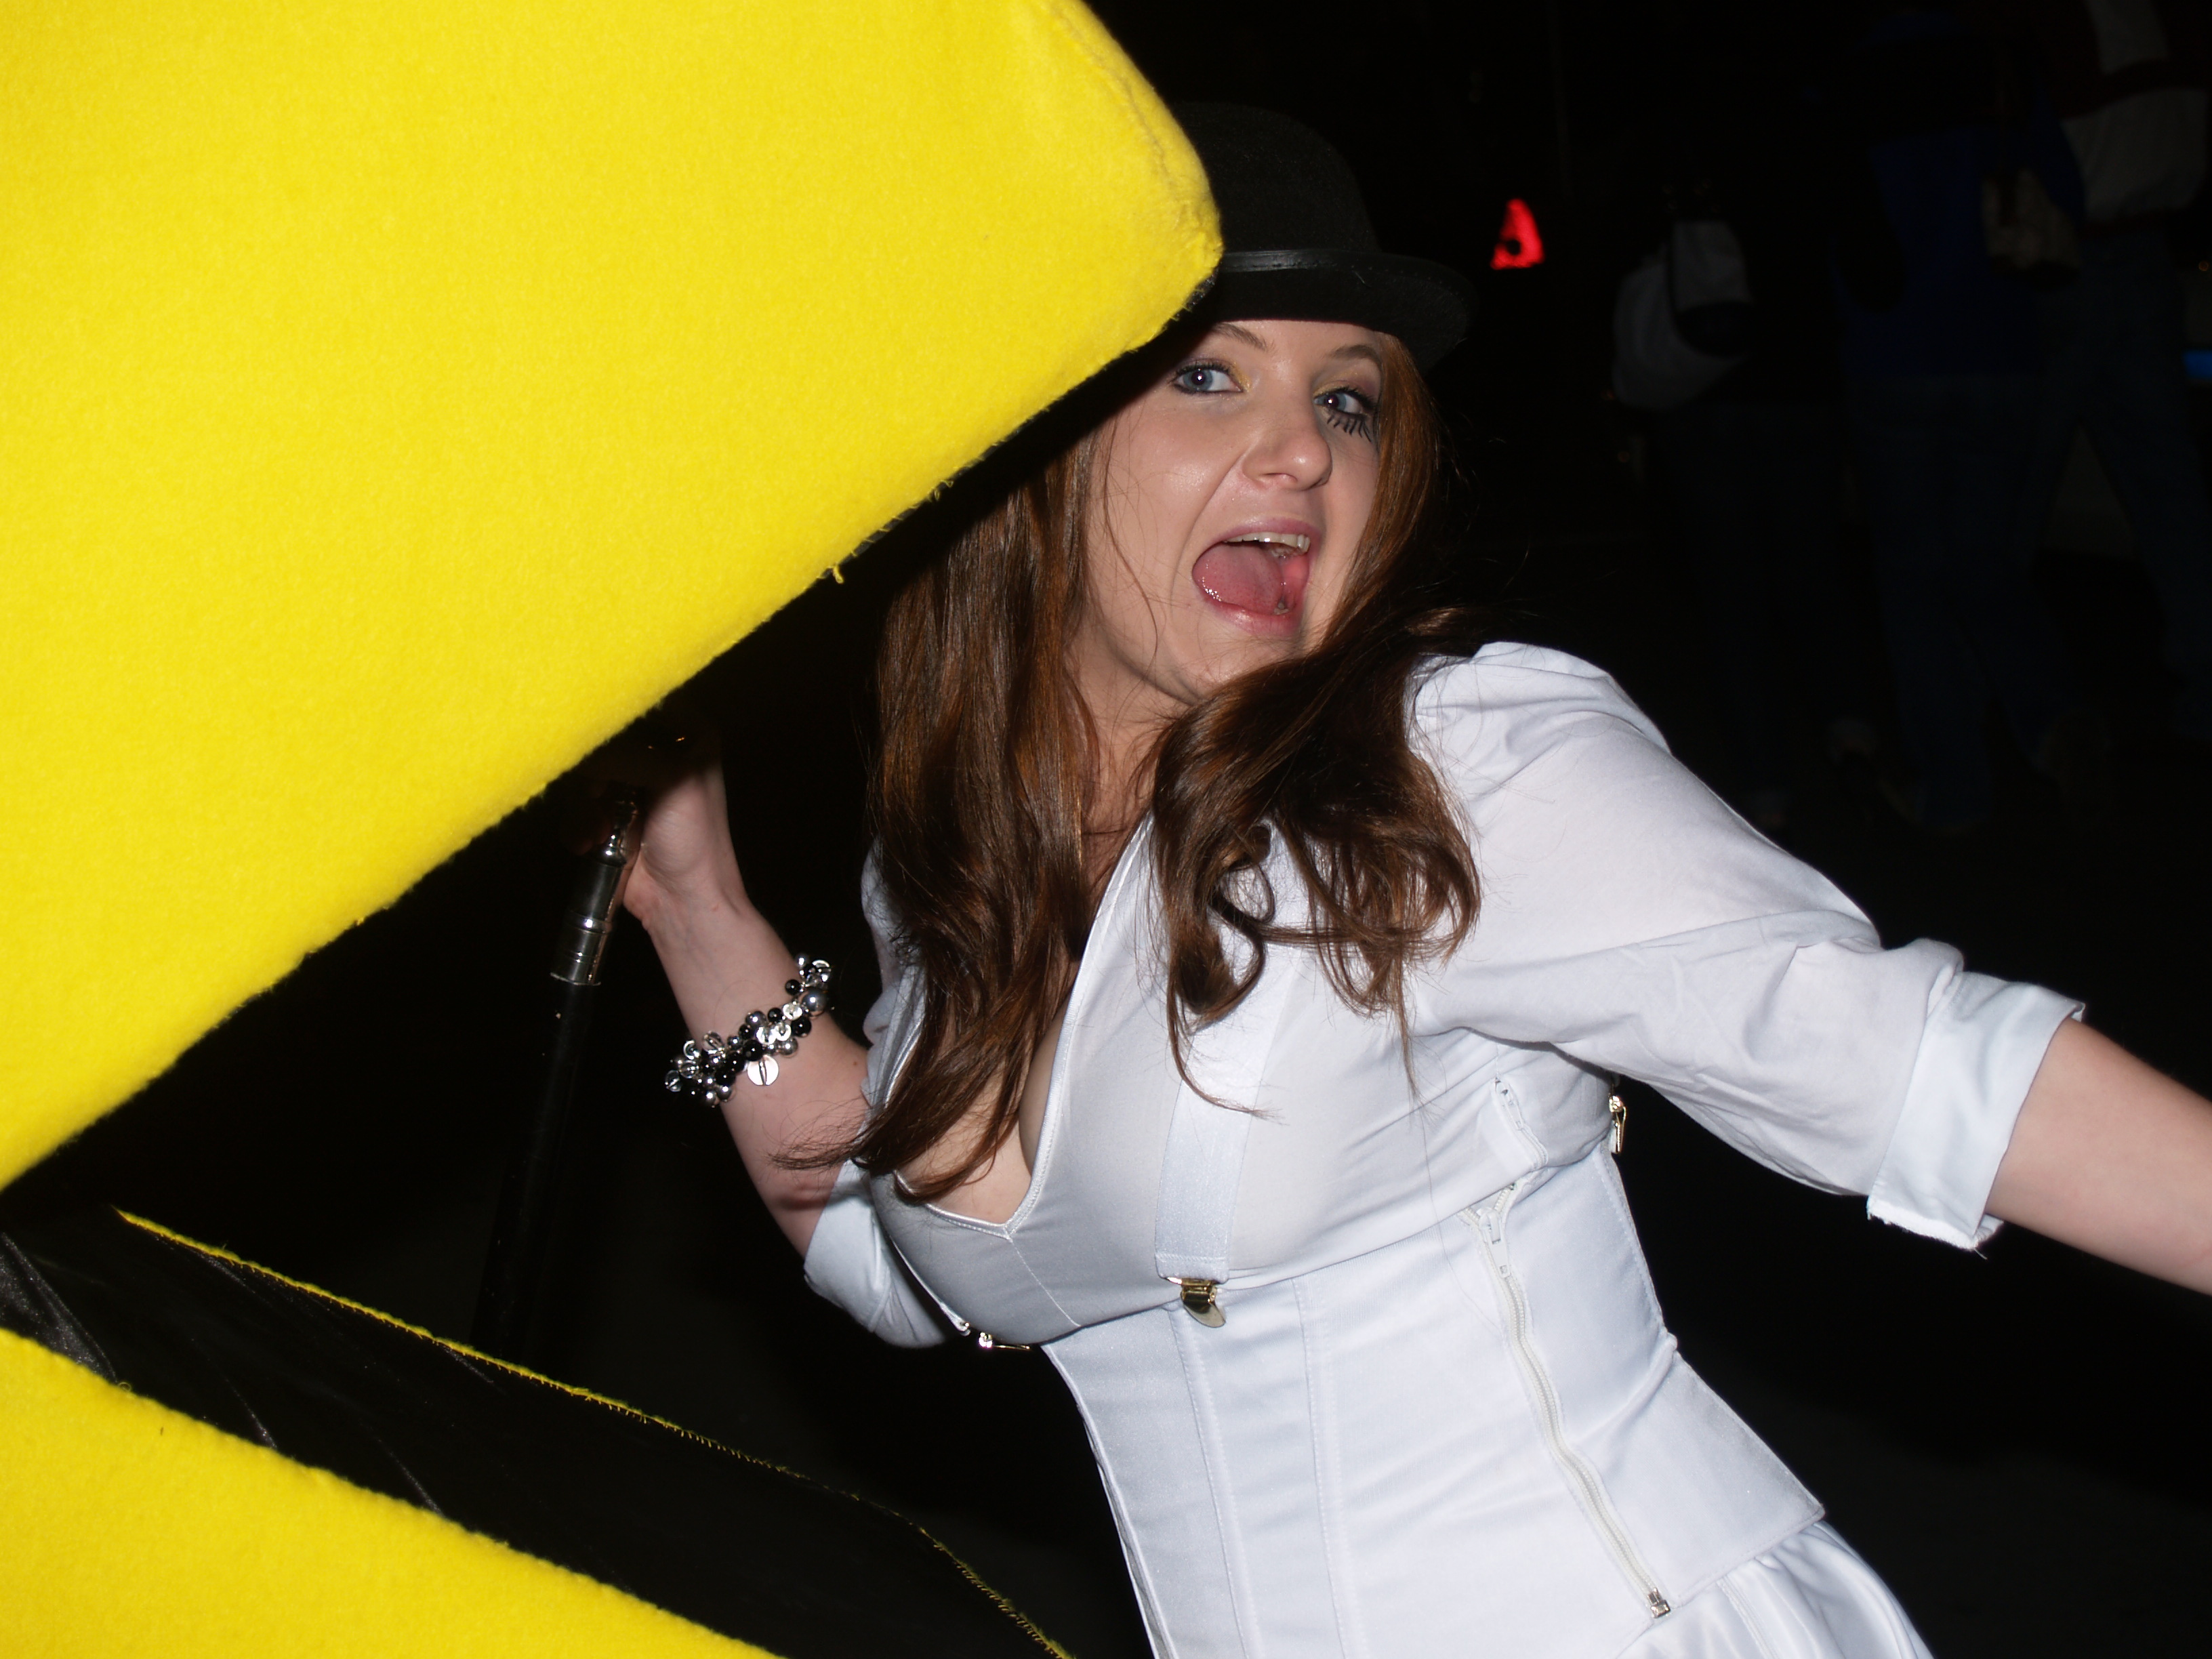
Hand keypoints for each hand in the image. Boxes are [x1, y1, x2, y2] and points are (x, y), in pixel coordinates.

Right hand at [574, 708, 749, 939]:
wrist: (683, 900)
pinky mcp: (607, 812)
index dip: (612, 711)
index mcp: (688, 733)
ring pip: (582, 771)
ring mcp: (630, 784)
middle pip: (602, 737)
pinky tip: (592, 844)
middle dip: (592, 773)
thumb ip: (626, 754)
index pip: (642, 701)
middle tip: (598, 796)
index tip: (589, 725)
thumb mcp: (671, 781)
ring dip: (582, 806)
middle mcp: (658, 752)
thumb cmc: (696, 840)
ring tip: (600, 832)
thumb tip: (578, 744)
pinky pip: (574, 804)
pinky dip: (577, 824)